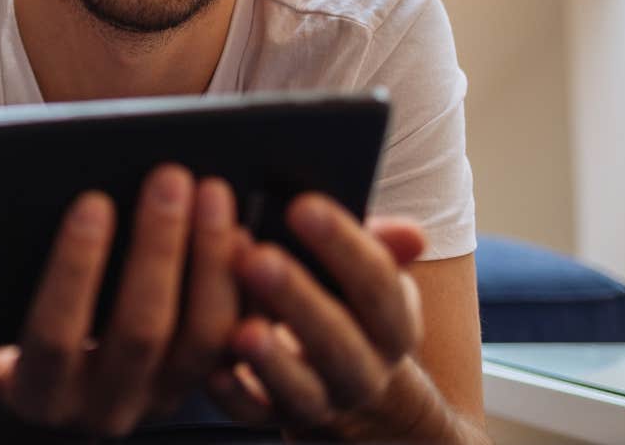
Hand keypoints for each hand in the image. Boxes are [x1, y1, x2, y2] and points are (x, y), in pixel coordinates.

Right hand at [0, 168, 247, 437]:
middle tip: (168, 173)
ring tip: (212, 184)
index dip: (73, 271)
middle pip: (141, 330)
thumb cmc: (3, 353)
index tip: (88, 200)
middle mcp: (106, 408)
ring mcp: (164, 399)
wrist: (58, 409)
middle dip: (158, 250)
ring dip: (212, 258)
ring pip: (202, 334)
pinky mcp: (209, 382)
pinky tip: (247, 221)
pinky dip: (245, 281)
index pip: (54, 335)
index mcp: (36, 395)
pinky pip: (241, 335)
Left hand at [207, 197, 445, 439]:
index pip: (378, 286)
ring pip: (300, 388)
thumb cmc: (348, 308)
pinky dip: (236, 397)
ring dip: (271, 360)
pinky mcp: (275, 419)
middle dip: (298, 299)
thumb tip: (408, 233)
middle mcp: (363, 371)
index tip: (302, 205)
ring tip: (242, 328)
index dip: (344, 246)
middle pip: (337, 340)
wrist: (356, 390)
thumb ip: (381, 248)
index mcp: (392, 328)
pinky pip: (255, 416)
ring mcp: (321, 402)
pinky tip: (215, 373)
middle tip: (257, 257)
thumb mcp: (372, 278)